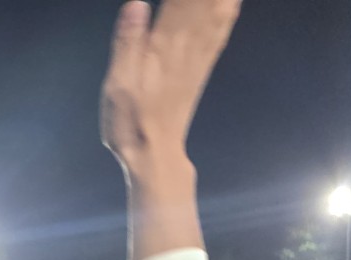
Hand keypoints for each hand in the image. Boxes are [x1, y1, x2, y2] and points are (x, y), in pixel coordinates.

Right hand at [101, 0, 241, 181]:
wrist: (154, 154)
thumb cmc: (130, 122)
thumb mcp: (118, 85)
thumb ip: (128, 42)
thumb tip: (137, 4)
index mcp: (162, 46)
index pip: (179, 0)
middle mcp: (186, 46)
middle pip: (204, 1)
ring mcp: (198, 57)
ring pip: (218, 12)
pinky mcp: (201, 69)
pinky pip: (220, 32)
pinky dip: (228, 13)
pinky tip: (232, 4)